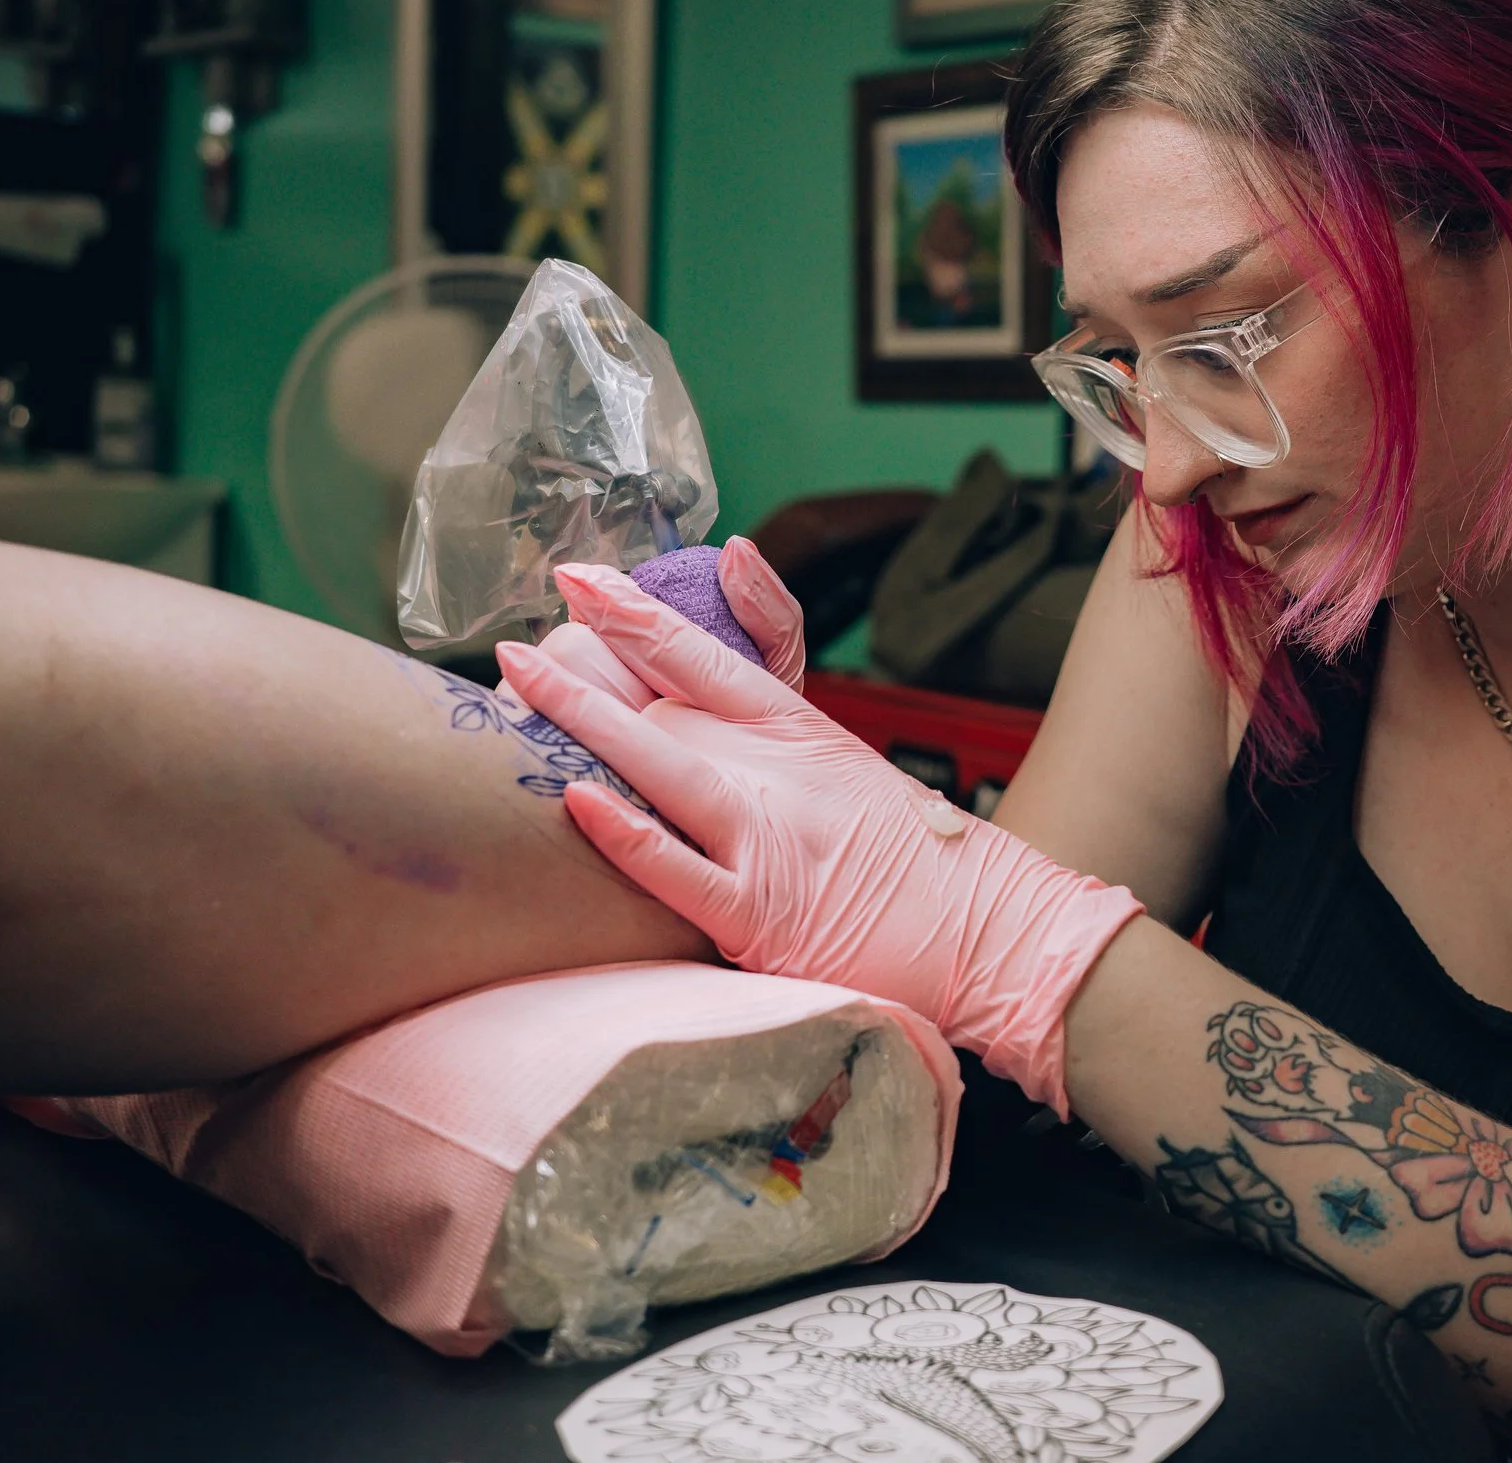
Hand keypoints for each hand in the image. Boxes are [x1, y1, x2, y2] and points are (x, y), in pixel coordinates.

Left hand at [494, 565, 1141, 1115]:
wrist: (993, 932)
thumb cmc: (920, 866)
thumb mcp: (850, 771)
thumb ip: (778, 729)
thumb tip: (726, 681)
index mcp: (800, 732)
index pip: (706, 656)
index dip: (636, 615)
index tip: (581, 580)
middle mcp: (779, 772)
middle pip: (668, 700)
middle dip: (588, 658)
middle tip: (519, 627)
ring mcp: (769, 839)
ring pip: (662, 766)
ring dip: (586, 720)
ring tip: (520, 681)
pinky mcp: (761, 914)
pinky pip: (680, 870)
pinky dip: (628, 835)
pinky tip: (578, 803)